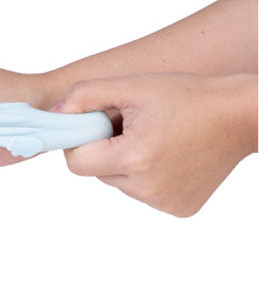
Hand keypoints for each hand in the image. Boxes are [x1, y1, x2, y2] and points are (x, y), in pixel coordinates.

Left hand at [58, 73, 256, 216]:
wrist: (237, 116)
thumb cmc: (188, 96)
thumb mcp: (131, 86)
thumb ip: (85, 96)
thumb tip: (58, 115)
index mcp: (134, 159)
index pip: (77, 163)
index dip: (79, 142)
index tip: (92, 125)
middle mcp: (147, 189)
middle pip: (97, 172)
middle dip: (105, 148)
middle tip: (130, 126)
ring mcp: (164, 203)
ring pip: (119, 182)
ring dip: (125, 161)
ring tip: (152, 137)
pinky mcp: (177, 208)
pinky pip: (141, 191)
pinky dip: (144, 174)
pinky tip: (166, 155)